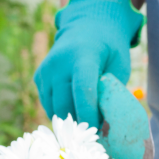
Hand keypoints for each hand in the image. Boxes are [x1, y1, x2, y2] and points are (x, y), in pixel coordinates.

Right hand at [34, 0, 143, 128]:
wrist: (87, 26)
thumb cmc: (109, 50)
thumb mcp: (119, 65)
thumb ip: (111, 91)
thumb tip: (105, 124)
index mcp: (83, 56)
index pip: (82, 90)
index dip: (89, 114)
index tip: (97, 131)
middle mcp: (59, 63)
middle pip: (65, 104)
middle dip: (79, 123)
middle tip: (94, 132)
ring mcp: (46, 70)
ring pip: (54, 109)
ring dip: (70, 119)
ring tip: (85, 120)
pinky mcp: (39, 77)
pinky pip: (48, 104)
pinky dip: (60, 112)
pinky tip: (73, 108)